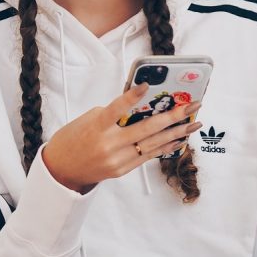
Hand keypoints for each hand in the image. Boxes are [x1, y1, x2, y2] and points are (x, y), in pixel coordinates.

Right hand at [41, 83, 202, 192]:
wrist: (62, 170)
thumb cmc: (73, 139)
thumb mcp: (88, 120)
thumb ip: (112, 113)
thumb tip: (140, 106)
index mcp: (96, 127)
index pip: (115, 109)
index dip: (130, 97)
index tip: (146, 85)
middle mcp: (109, 145)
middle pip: (146, 129)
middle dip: (173, 116)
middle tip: (193, 105)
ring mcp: (118, 160)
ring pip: (153, 144)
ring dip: (177, 132)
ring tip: (194, 123)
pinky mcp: (123, 170)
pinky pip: (148, 156)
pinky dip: (165, 146)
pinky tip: (180, 138)